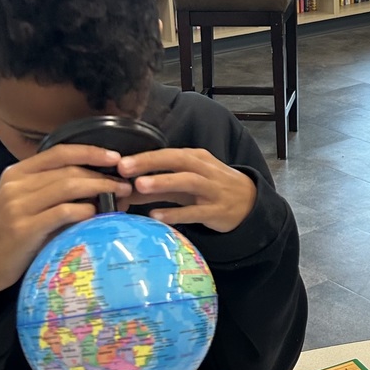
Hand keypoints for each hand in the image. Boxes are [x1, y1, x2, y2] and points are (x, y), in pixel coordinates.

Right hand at [0, 145, 131, 331]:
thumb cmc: (11, 235)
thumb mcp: (27, 205)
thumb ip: (56, 193)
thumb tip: (102, 188)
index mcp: (17, 173)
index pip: (60, 152)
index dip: (90, 152)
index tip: (116, 157)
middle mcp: (16, 184)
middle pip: (69, 170)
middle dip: (103, 175)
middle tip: (126, 184)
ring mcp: (17, 205)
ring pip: (69, 186)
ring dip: (100, 189)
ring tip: (121, 196)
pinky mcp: (23, 228)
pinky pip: (62, 212)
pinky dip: (84, 210)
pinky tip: (97, 214)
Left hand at [116, 147, 255, 232]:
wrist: (250, 203)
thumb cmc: (213, 189)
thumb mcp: (190, 181)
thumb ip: (161, 184)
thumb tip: (126, 190)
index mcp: (197, 159)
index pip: (169, 154)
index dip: (145, 157)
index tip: (119, 162)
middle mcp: (204, 170)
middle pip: (177, 161)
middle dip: (150, 162)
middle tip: (124, 168)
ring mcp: (212, 190)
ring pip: (188, 181)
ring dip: (163, 182)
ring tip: (140, 186)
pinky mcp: (217, 211)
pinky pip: (195, 212)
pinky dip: (175, 213)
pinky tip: (157, 216)